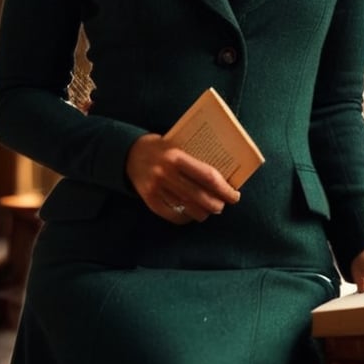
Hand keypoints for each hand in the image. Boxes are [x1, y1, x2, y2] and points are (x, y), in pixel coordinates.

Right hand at [125, 133, 240, 223]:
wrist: (128, 152)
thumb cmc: (160, 147)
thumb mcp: (177, 145)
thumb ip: (194, 159)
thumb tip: (222, 179)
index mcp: (176, 156)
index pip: (207, 176)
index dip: (224, 189)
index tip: (234, 195)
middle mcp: (165, 172)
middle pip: (200, 197)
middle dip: (217, 204)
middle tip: (223, 205)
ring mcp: (156, 187)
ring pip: (188, 208)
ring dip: (203, 213)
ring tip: (209, 210)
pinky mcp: (149, 200)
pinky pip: (173, 215)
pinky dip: (186, 217)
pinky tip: (192, 214)